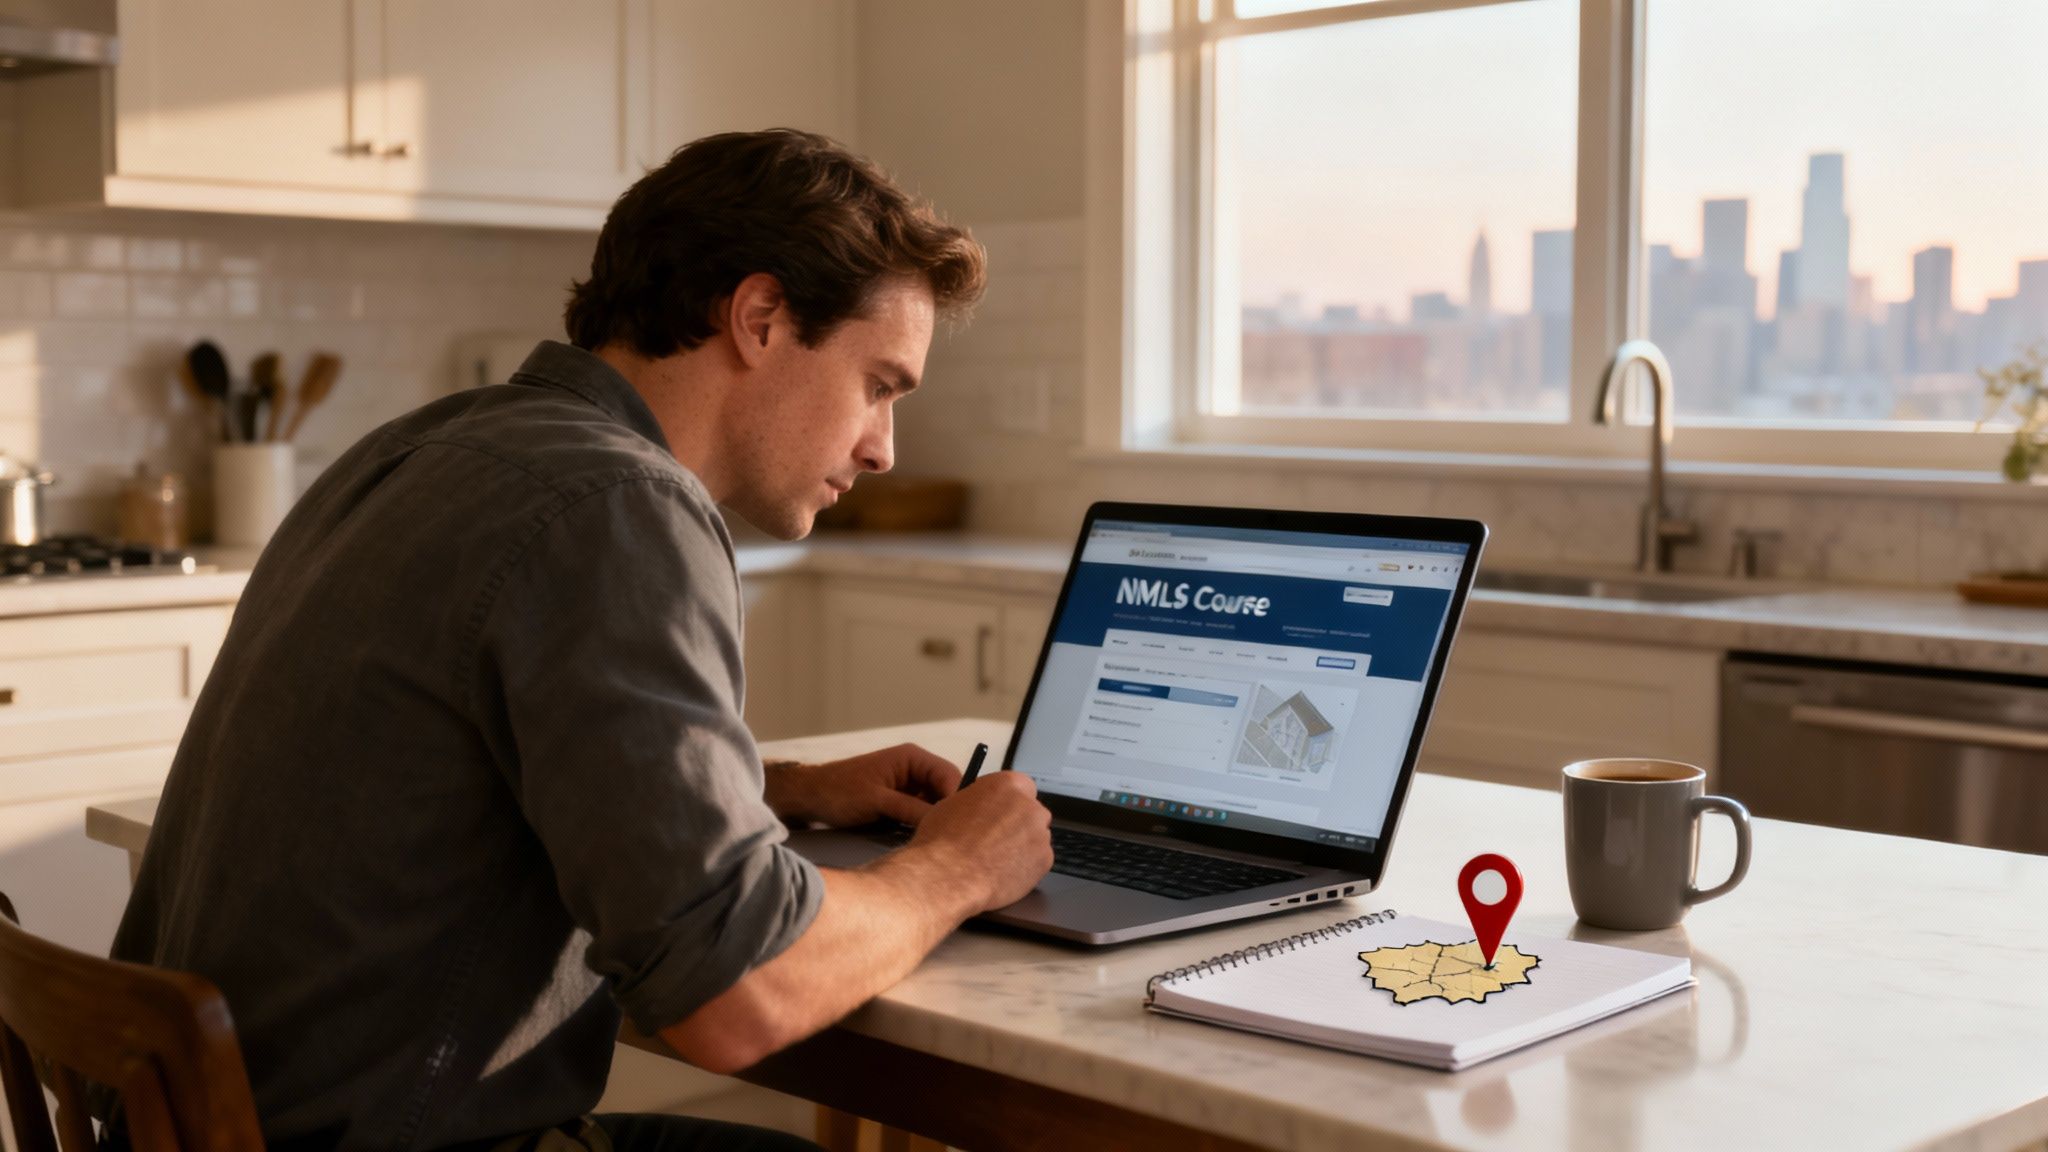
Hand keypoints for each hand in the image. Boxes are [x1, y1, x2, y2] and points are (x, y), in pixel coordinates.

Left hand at [763, 742, 962, 828]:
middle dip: (948, 813)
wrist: (809, 797)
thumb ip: (911, 809)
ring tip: (935, 841)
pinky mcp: (900, 801)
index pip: (950, 776)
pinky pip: (921, 813)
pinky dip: (922, 825)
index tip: (959, 826)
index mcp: (912, 758)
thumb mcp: (878, 801)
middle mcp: (915, 769)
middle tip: (949, 838)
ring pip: (935, 805)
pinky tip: (921, 840)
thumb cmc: (839, 792)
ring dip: (935, 821)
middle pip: (947, 791)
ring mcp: (908, 786)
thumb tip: (942, 821)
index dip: (958, 801)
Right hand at [902, 771, 1053, 911]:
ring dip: (1022, 846)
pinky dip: (1026, 867)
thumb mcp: (952, 804)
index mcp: (1007, 785)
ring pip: (1036, 838)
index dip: (1009, 802)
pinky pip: (1038, 861)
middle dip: (1019, 824)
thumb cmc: (943, 840)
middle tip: (998, 840)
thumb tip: (980, 810)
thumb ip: (977, 802)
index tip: (1000, 813)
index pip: (1021, 786)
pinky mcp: (1045, 860)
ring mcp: (1040, 833)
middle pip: (1031, 812)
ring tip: (996, 861)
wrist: (949, 876)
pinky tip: (1004, 874)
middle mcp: (1029, 806)